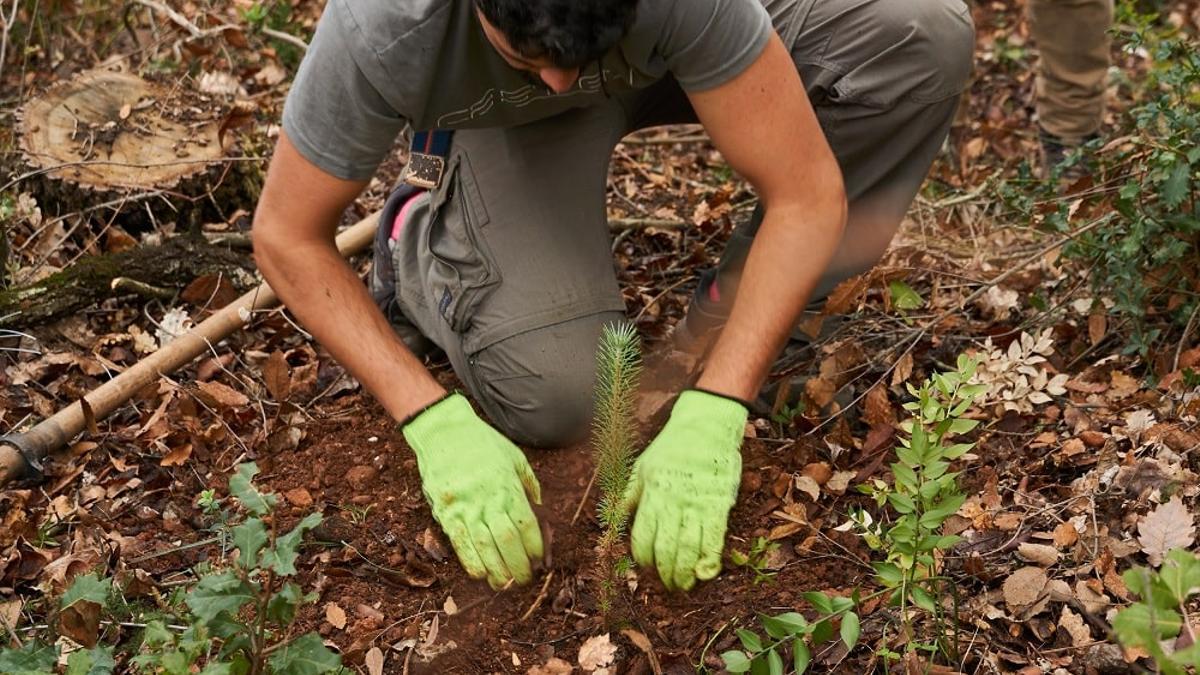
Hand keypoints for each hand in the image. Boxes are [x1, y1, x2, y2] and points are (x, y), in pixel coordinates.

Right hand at [402, 393, 543, 588]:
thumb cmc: (483, 443)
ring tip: (505, 585)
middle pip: (507, 541)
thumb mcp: (514, 457)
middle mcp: (487, 499)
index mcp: (508, 486)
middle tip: (524, 580)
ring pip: (483, 548)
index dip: (535, 548)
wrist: (444, 431)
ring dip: (496, 571)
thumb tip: (540, 509)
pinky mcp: (445, 512)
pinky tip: (481, 574)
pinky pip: (459, 544)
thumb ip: (528, 484)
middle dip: (518, 567)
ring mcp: (465, 507)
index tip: (539, 560)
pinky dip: (471, 562)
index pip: (526, 526)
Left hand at [623, 389, 747, 590]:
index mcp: (652, 493)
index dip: (642, 558)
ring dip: (685, 572)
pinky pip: (715, 538)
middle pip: (666, 548)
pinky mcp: (720, 504)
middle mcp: (673, 502)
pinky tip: (706, 572)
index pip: (642, 536)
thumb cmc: (672, 446)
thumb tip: (612, 519)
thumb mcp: (642, 466)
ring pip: (690, 548)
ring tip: (683, 585)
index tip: (645, 567)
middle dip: (664, 572)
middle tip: (666, 585)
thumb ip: (629, 495)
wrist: (707, 426)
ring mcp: (698, 504)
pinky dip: (711, 560)